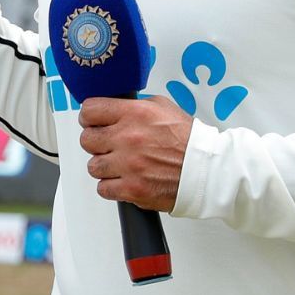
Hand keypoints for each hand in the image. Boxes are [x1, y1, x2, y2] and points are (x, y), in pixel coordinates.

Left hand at [77, 95, 192, 212]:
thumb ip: (135, 106)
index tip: (93, 122)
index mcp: (135, 114)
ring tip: (121, 165)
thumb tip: (114, 108)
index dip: (89, 117)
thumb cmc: (189, 141)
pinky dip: (111, 186)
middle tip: (109, 146)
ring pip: (93, 166)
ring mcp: (129, 165)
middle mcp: (128, 137)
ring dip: (104, 167)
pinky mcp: (132, 189)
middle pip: (87, 140)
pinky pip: (103, 188)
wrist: (207, 170)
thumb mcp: (163, 107)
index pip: (90, 110)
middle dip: (96, 143)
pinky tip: (124, 180)